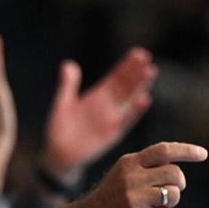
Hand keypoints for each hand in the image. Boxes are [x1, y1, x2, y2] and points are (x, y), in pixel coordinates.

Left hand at [43, 48, 156, 184]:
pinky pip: (125, 121)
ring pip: (128, 100)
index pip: (115, 77)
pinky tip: (144, 99)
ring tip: (150, 71)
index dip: (126, 66)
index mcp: (97, 96)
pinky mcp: (111, 134)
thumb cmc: (60, 130)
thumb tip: (68, 64)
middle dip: (135, 72)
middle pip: (125, 85)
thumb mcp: (62, 104)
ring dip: (139, 86)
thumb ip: (67, 85)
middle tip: (146, 57)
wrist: (58, 155)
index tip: (138, 52)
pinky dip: (135, 111)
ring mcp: (111, 119)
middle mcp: (108, 106)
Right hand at [76, 141, 205, 207]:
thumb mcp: (122, 175)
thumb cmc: (109, 199)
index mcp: (128, 163)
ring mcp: (133, 198)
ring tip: (155, 206)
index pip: (164, 150)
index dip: (186, 151)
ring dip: (170, 202)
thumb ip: (146, 169)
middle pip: (175, 174)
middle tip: (170, 191)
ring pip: (174, 195)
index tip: (203, 154)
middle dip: (179, 184)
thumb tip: (179, 172)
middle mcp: (131, 177)